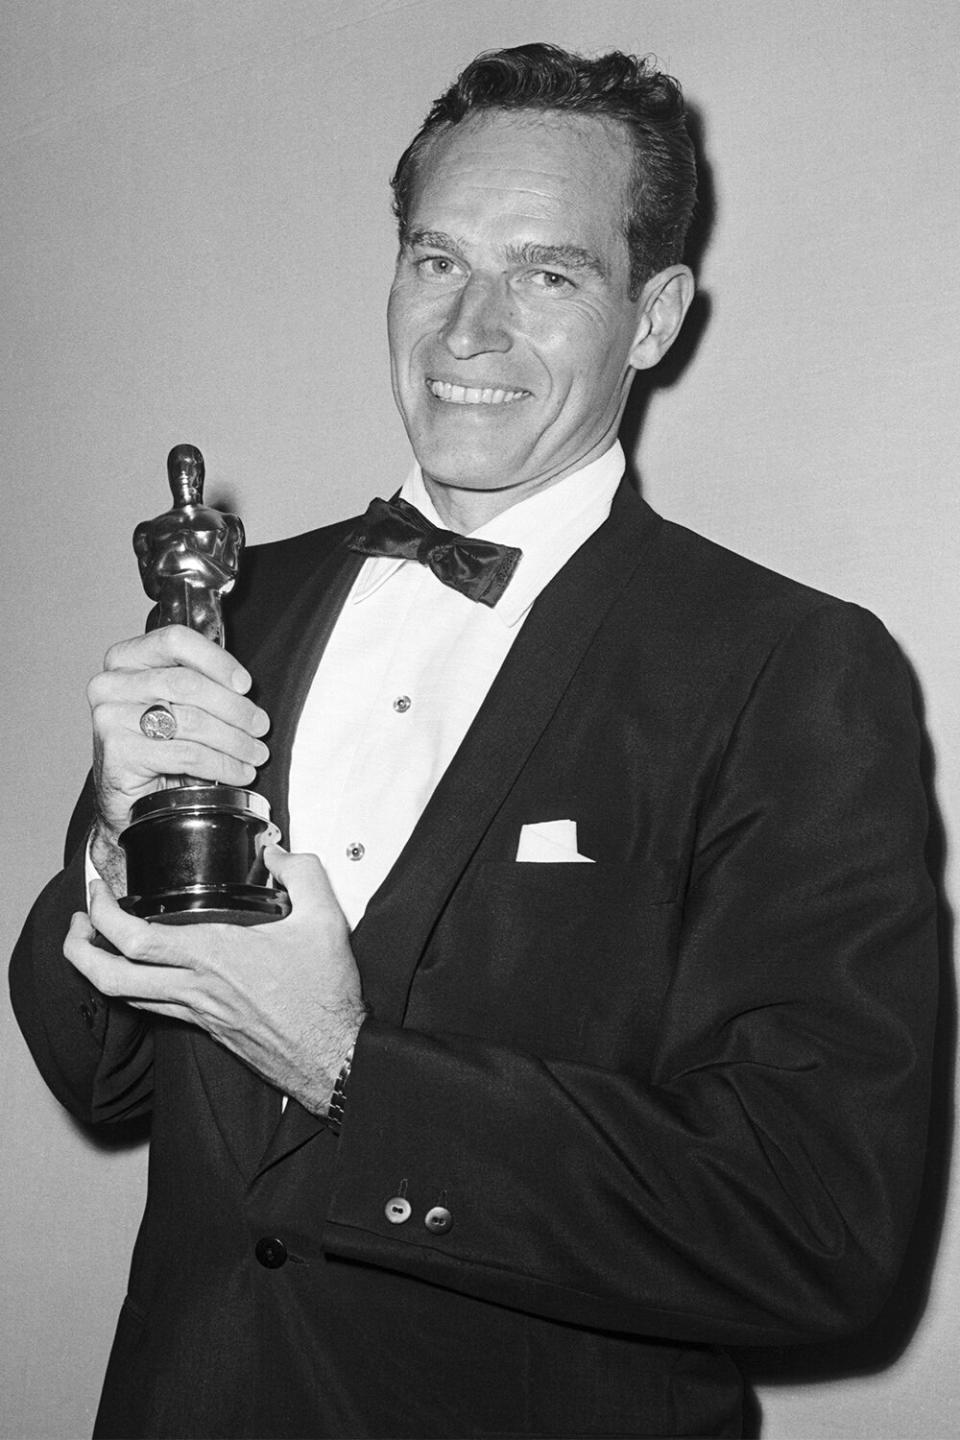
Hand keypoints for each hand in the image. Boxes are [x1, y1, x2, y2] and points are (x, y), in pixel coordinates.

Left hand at [64, 848, 364, 1115]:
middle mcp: (195, 987)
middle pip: (109, 977)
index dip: (101, 913)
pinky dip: (135, 987)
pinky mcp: (206, 1028)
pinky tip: (146, 971)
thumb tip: (276, 851)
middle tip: (77, 922)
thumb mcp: (326, 919)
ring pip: (126, 997)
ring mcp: (197, 1012)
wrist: (332, 1057)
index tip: (97, 890)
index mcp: (215, 955)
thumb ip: (302, 872)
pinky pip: (155, 1008)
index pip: (133, 939)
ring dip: (99, 971)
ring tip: (97, 943)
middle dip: (78, 949)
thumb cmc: (325, 995)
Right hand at [86, 625, 270, 888]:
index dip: (216, 660)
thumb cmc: (158, 748)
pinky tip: (239, 772)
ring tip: (256, 754)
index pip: (174, 640)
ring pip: (191, 720)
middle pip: (188, 683)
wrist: (131, 802)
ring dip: (234, 740)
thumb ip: (201, 684)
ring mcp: (110, 717)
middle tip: (260, 727)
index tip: (245, 685)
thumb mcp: (178, 706)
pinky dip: (221, 764)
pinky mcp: (118, 751)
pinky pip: (186, 754)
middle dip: (234, 708)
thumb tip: (244, 689)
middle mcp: (110, 683)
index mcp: (125, 659)